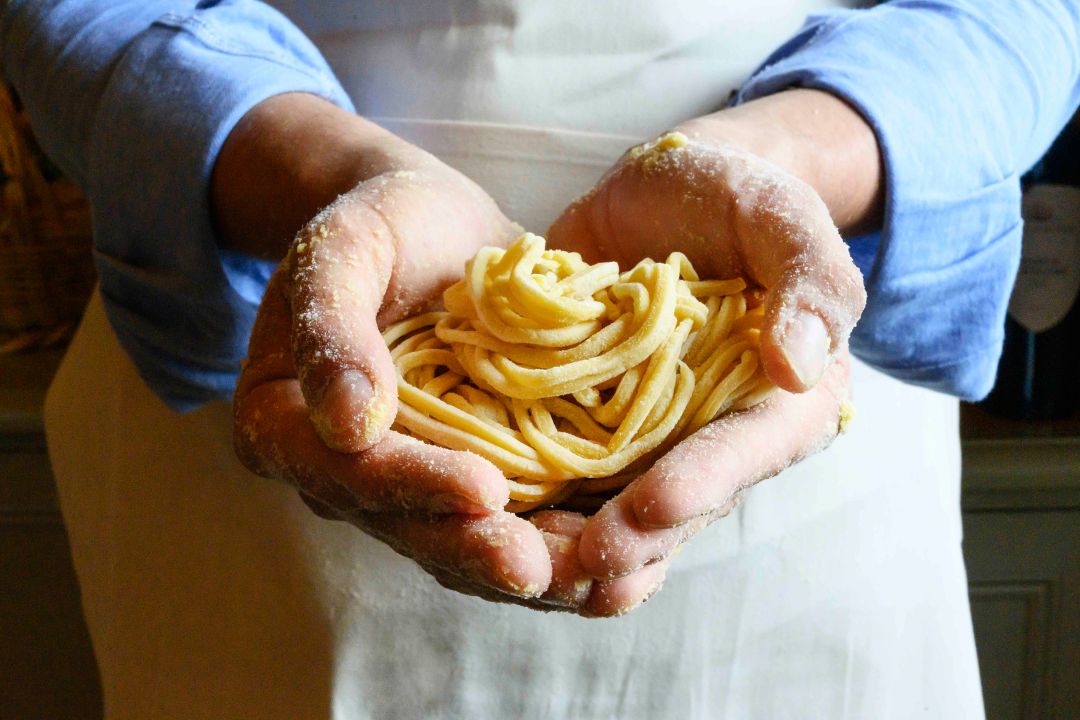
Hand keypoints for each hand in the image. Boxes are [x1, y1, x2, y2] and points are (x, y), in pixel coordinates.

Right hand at [223, 94, 549, 606]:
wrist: (429, 225)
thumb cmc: (379, 223)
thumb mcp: (344, 248)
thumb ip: (331, 323)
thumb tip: (347, 424)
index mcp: (286, 422)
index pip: (347, 470)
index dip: (414, 486)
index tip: (483, 490)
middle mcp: (342, 471)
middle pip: (407, 525)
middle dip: (475, 550)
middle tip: (540, 570)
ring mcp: (408, 481)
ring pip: (460, 543)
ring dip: (526, 568)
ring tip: (591, 581)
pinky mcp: (468, 473)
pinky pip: (506, 525)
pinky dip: (556, 544)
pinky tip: (610, 565)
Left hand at [546, 90, 874, 609]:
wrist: (664, 197)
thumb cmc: (737, 200)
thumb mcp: (783, 219)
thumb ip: (809, 279)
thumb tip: (800, 366)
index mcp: (778, 407)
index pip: (740, 457)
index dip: (695, 488)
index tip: (647, 510)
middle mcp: (711, 441)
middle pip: (670, 512)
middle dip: (620, 543)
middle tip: (563, 567)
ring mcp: (645, 443)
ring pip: (611, 516)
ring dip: (565, 548)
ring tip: (514, 563)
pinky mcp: (587, 429)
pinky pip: (560, 479)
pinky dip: (525, 503)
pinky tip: (478, 518)